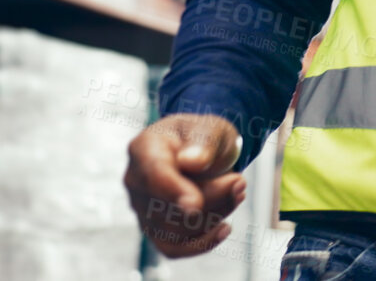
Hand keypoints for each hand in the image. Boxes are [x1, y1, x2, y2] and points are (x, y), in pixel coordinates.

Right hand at [123, 113, 244, 256]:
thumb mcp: (210, 127)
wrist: (203, 151)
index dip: (173, 191)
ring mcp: (142, 208)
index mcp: (144, 148)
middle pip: (168, 205)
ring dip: (215, 214)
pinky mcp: (155, 229)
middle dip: (212, 197)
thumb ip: (203, 142)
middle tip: (240, 182)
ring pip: (176, 228)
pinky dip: (201, 243)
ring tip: (237, 191)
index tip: (195, 205)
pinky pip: (173, 248)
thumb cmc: (203, 136)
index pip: (153, 175)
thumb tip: (192, 162)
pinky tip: (224, 228)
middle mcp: (135, 181)